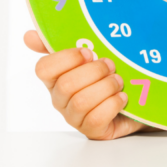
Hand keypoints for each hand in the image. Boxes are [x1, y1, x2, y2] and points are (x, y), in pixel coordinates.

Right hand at [24, 30, 144, 139]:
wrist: (138, 98)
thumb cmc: (110, 75)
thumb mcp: (91, 55)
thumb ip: (63, 42)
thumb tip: (28, 36)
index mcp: (56, 77)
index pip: (43, 68)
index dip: (67, 59)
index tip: (88, 52)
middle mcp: (61, 99)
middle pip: (66, 85)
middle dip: (94, 72)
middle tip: (111, 66)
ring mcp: (75, 117)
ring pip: (81, 102)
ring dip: (105, 87)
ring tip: (118, 81)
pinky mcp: (92, 130)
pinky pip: (95, 118)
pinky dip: (112, 104)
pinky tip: (121, 97)